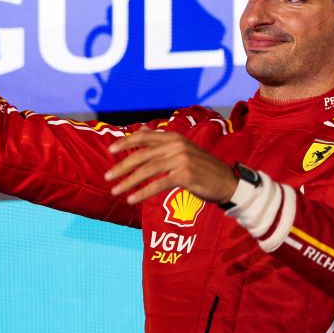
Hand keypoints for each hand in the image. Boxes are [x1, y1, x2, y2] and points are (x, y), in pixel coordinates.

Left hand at [106, 128, 237, 204]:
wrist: (227, 182)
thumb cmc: (202, 168)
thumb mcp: (183, 150)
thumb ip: (161, 144)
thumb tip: (139, 133)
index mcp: (174, 137)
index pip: (144, 137)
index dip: (125, 142)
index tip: (110, 150)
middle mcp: (176, 145)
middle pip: (142, 155)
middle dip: (122, 166)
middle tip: (107, 177)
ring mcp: (181, 159)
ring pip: (147, 171)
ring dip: (128, 182)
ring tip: (115, 190)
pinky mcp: (184, 175)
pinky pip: (158, 184)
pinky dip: (142, 192)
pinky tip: (132, 199)